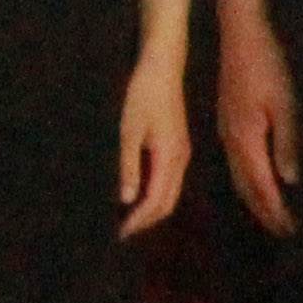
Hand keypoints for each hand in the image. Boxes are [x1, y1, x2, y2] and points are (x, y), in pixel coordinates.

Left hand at [116, 60, 190, 238]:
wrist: (163, 68)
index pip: (156, 201)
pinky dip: (157, 195)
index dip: (138, 220)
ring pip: (171, 193)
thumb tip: (126, 200)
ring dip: (152, 210)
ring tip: (130, 219)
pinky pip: (171, 180)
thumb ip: (129, 166)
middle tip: (123, 233)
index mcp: (169, 157)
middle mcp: (180, 159)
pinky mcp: (179, 146)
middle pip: (168, 202)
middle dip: (146, 221)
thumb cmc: (142, 95)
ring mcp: (182, 152)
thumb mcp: (129, 131)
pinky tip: (140, 194)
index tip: (120, 234)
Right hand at [218, 12, 300, 236]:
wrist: (239, 37)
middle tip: (282, 231)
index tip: (288, 229)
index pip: (259, 185)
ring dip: (255, 198)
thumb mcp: (285, 104)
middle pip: (245, 186)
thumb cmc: (267, 66)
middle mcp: (231, 140)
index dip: (274, 210)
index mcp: (245, 138)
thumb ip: (286, 143)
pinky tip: (257, 181)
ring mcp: (227, 131)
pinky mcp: (229, 123)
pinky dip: (248, 180)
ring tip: (271, 214)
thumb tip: (288, 180)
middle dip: (264, 210)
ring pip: (238, 176)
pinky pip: (237, 162)